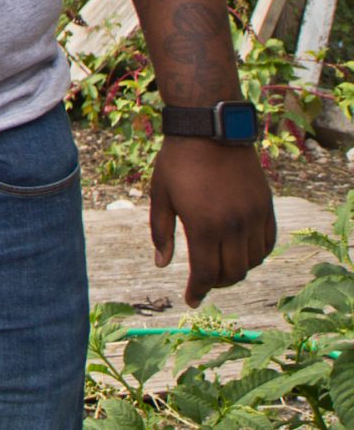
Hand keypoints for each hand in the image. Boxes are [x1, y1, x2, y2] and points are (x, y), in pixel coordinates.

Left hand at [149, 136, 276, 305]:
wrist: (210, 129)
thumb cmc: (178, 161)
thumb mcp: (161, 195)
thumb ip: (161, 232)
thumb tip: (162, 264)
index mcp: (204, 226)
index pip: (206, 274)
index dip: (198, 291)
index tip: (191, 300)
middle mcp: (233, 225)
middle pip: (232, 273)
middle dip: (216, 283)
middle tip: (203, 282)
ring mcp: (253, 216)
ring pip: (253, 262)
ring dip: (237, 269)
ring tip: (220, 265)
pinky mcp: (266, 206)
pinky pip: (268, 242)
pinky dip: (257, 254)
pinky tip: (242, 251)